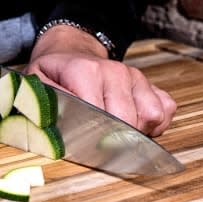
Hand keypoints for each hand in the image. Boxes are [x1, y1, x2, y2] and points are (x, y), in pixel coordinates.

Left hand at [25, 26, 175, 136]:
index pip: (99, 115)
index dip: (94, 138)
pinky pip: (165, 110)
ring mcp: (136, 77)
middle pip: (127, 120)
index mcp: (85, 71)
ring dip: (136, 133)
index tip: (86, 147)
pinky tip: (134, 126)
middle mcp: (115, 71)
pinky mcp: (151, 85)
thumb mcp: (36, 86)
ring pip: (151, 116)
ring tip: (116, 134)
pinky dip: (154, 125)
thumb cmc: (54, 76)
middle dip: (114, 140)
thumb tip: (54, 129)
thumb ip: (43, 106)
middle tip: (99, 145)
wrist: (72, 53)